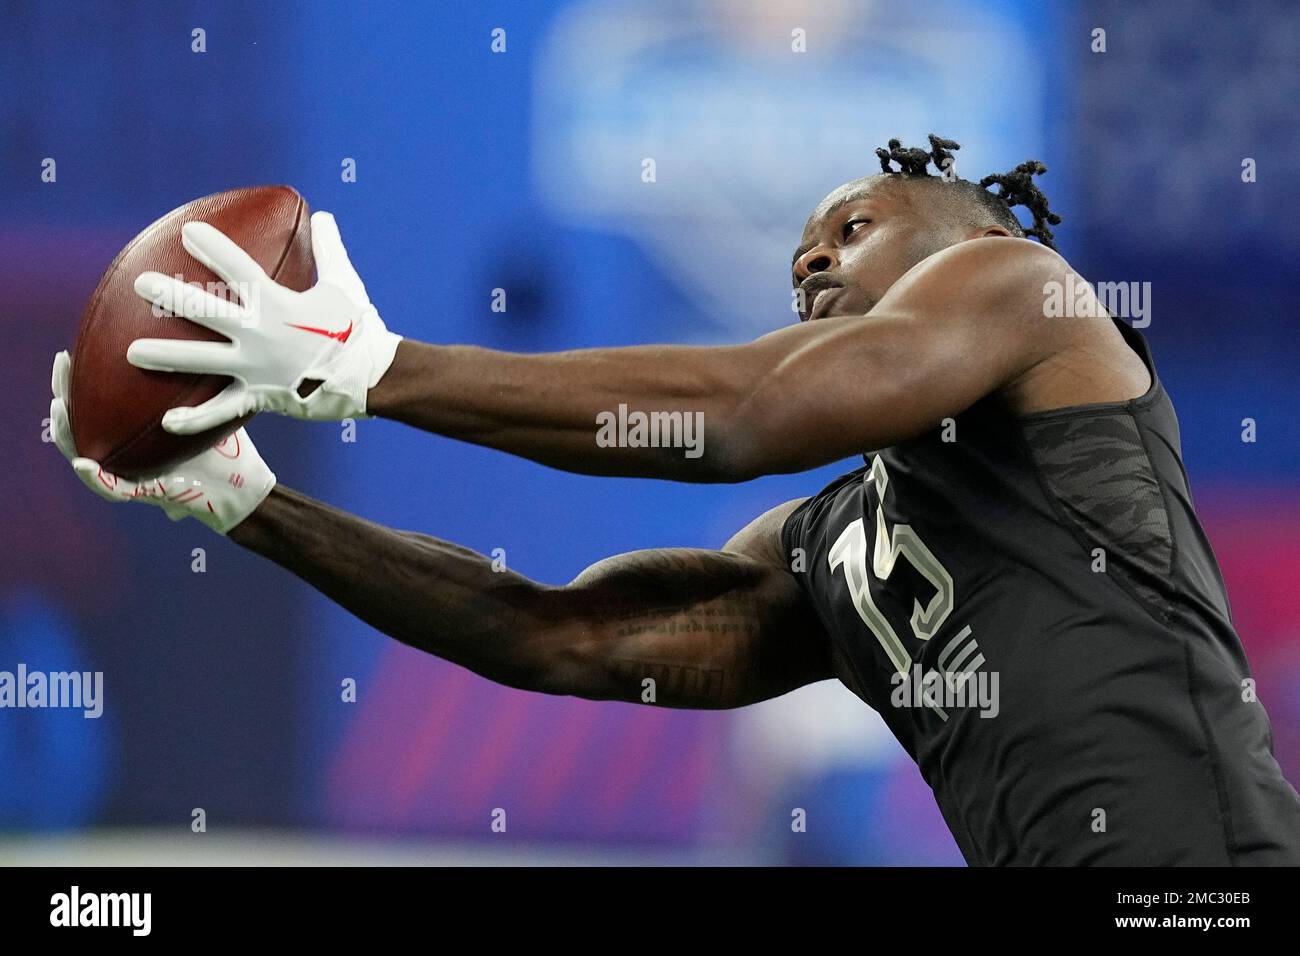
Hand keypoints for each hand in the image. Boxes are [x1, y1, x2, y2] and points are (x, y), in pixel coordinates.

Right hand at [50, 351, 275, 533]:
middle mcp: (126, 455)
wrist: (245, 488)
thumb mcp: (210, 410)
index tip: (71, 349)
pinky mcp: (147, 496)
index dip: (78, 381)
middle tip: (61, 360)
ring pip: (84, 456)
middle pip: (81, 424)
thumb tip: (208, 338)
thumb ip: (202, 387)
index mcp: (134, 436)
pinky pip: (113, 489)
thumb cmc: (226, 450)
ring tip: (57, 406)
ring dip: (66, 432)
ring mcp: (133, 477)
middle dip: (63, 392)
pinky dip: (95, 478)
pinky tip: (83, 463)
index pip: (96, 406)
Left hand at [126, 210, 401, 434]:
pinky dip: (195, 418)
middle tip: (142, 283)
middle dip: (171, 296)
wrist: (373, 378)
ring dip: (166, 356)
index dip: (212, 248)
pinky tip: (166, 421)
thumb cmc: (359, 329)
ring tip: (132, 353)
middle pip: (206, 311)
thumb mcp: (345, 285)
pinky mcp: (260, 396)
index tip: (187, 231)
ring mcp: (256, 367)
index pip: (238, 268)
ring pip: (202, 360)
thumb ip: (329, 249)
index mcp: (278, 303)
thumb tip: (324, 216)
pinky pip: (222, 409)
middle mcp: (260, 333)